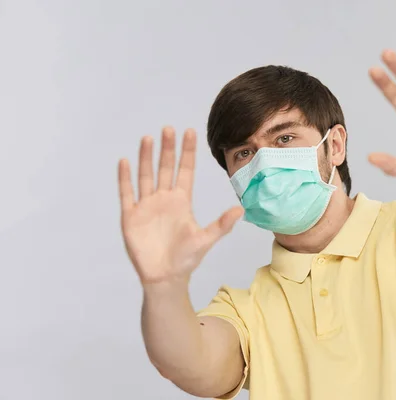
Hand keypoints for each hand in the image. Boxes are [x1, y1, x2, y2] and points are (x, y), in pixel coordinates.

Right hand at [118, 127, 243, 284]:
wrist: (164, 277)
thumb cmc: (186, 259)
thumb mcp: (206, 239)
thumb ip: (222, 224)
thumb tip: (241, 209)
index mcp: (182, 201)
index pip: (185, 170)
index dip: (187, 152)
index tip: (189, 132)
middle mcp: (164, 199)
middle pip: (165, 168)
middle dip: (167, 149)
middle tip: (168, 128)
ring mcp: (147, 206)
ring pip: (145, 176)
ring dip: (146, 158)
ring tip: (148, 138)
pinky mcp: (131, 216)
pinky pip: (127, 193)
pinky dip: (125, 178)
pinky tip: (125, 161)